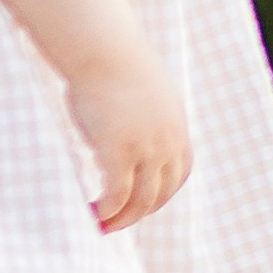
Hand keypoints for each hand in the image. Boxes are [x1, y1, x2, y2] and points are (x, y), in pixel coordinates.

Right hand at [63, 47, 193, 231]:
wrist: (103, 46)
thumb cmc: (112, 61)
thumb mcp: (140, 90)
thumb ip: (140, 114)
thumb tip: (122, 125)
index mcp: (176, 125)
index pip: (180, 173)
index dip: (162, 193)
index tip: (141, 203)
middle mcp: (167, 141)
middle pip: (160, 192)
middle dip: (139, 212)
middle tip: (115, 222)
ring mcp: (145, 148)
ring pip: (140, 200)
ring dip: (120, 219)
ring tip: (100, 226)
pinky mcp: (119, 150)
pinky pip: (116, 194)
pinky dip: (106, 210)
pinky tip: (92, 214)